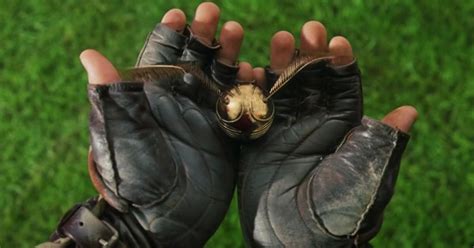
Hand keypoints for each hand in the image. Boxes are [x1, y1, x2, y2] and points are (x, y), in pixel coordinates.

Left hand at [78, 3, 247, 246]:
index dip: (170, 32)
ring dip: (229, 53)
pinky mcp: (227, 136)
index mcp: (153, 96)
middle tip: (215, 13)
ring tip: (237, 32)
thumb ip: (110, 94)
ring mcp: (205, 117)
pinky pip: (241, 104)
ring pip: (221, 75)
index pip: (161, 55)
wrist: (160, 220)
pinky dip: (249, 86)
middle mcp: (180, 102)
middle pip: (196, 58)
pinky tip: (256, 71)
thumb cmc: (132, 176)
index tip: (180, 14)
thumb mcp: (118, 132)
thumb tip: (88, 54)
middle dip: (206, 34)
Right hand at [237, 21, 416, 246]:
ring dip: (279, 64)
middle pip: (310, 80)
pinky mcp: (256, 143)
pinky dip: (248, 90)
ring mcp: (282, 131)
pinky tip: (246, 71)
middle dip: (308, 54)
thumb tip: (408, 110)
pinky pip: (252, 110)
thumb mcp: (367, 174)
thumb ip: (382, 141)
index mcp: (342, 129)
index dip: (340, 62)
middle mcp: (312, 125)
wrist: (297, 242)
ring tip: (277, 40)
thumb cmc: (340, 212)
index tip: (336, 43)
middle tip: (304, 31)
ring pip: (281, 89)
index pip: (342, 86)